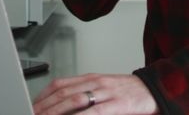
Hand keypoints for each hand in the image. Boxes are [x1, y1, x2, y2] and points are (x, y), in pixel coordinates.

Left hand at [33, 73, 157, 114]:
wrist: (157, 88)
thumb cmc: (129, 93)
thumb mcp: (104, 89)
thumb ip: (85, 94)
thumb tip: (62, 106)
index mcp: (91, 78)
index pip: (60, 84)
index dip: (42, 96)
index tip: (31, 105)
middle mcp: (96, 82)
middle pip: (62, 93)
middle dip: (43, 106)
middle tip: (32, 113)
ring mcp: (106, 92)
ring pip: (74, 100)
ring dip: (55, 112)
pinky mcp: (117, 104)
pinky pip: (94, 112)